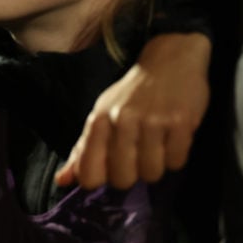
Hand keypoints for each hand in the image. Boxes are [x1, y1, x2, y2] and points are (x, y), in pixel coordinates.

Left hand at [54, 32, 210, 189]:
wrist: (169, 61)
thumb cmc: (132, 95)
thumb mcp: (102, 114)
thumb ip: (83, 149)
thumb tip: (62, 180)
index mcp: (98, 120)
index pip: (89, 172)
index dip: (99, 181)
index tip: (108, 172)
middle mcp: (122, 120)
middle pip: (122, 179)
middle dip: (132, 174)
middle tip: (137, 155)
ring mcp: (152, 121)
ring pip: (151, 174)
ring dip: (156, 165)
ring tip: (156, 144)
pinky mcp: (180, 122)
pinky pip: (176, 162)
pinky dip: (176, 156)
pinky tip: (172, 138)